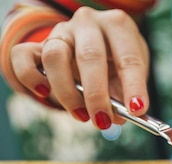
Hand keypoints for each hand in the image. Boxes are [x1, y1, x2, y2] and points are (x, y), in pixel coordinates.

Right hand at [9, 7, 149, 128]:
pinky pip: (22, 56)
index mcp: (118, 26)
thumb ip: (124, 92)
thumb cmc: (116, 59)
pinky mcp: (38, 43)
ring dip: (67, 92)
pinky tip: (44, 92)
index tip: (137, 110)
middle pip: (90, 56)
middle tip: (103, 121)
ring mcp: (61, 31)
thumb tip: (117, 117)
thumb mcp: (128, 72)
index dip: (134, 86)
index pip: (128, 57)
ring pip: (55, 57)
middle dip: (97, 94)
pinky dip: (30, 77)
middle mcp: (88, 23)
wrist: (94, 42)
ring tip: (82, 116)